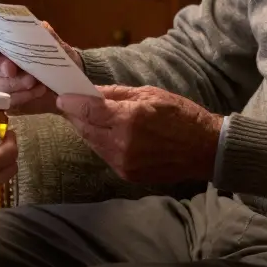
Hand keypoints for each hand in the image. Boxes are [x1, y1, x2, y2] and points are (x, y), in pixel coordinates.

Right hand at [0, 22, 82, 114]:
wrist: (59, 76)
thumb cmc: (47, 53)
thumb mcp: (48, 40)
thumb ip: (43, 33)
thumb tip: (42, 27)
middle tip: (13, 70)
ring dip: (15, 84)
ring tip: (33, 81)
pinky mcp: (4, 99)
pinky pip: (8, 100)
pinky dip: (24, 96)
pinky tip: (38, 90)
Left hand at [56, 85, 222, 184]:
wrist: (205, 149)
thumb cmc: (181, 115)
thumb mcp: (150, 94)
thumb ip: (117, 94)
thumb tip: (92, 91)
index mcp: (129, 119)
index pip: (88, 110)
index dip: (71, 103)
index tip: (62, 97)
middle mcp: (122, 144)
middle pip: (85, 128)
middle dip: (77, 116)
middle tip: (72, 105)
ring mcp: (123, 163)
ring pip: (92, 143)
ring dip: (88, 130)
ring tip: (90, 117)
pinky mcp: (127, 174)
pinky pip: (105, 155)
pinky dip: (101, 143)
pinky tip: (107, 133)